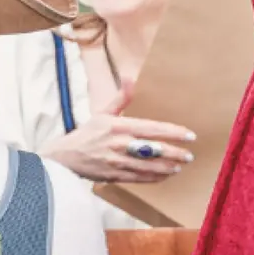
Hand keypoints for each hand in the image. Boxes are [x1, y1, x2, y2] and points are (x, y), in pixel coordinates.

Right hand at [43, 80, 196, 183]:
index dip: (173, 132)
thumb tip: (129, 77)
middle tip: (189, 155)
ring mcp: (117, 161)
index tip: (189, 135)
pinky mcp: (114, 176)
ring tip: (180, 166)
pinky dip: (155, 177)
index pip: (152, 128)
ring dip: (168, 167)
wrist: (64, 158)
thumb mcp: (102, 113)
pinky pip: (140, 178)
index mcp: (118, 126)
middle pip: (154, 149)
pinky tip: (165, 175)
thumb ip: (121, 98)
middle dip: (175, 153)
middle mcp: (119, 144)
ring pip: (150, 166)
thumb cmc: (85, 134)